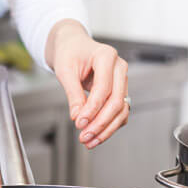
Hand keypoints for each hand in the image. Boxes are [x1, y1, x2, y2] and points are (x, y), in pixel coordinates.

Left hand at [46, 20, 129, 149]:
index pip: (103, 89)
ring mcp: (122, 80)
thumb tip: (77, 117)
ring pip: (121, 110)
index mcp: (106, 56)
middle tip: (84, 137)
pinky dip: (109, 126)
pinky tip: (96, 136)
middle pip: (116, 101)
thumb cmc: (69, 53)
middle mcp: (119, 68)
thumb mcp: (65, 70)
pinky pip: (120, 113)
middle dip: (100, 123)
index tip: (78, 123)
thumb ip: (73, 94)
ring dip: (106, 129)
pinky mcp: (120, 91)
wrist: (73, 46)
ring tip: (89, 141)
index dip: (91, 109)